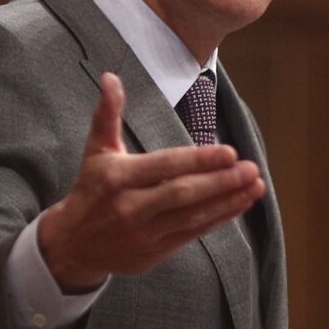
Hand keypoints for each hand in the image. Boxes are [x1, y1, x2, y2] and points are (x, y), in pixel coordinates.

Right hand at [39, 72, 265, 291]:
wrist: (74, 244)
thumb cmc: (92, 189)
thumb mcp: (96, 150)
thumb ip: (108, 114)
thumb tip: (110, 77)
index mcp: (118, 177)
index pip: (166, 166)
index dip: (200, 160)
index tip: (230, 152)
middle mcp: (131, 206)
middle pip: (183, 193)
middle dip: (221, 181)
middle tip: (251, 169)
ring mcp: (144, 232)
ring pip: (192, 216)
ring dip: (228, 201)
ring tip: (255, 186)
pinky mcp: (155, 251)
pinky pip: (193, 234)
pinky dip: (219, 219)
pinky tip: (240, 205)